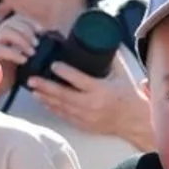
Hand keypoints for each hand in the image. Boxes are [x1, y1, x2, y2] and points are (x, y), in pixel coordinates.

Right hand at [0, 14, 39, 68]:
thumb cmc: (11, 71)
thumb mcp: (24, 55)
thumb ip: (31, 44)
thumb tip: (47, 37)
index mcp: (6, 32)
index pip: (17, 18)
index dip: (30, 22)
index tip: (42, 31)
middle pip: (12, 23)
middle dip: (27, 31)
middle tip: (37, 44)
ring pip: (7, 31)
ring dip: (22, 40)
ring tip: (32, 52)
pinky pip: (2, 49)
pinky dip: (15, 53)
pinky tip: (24, 60)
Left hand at [28, 52, 148, 141]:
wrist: (136, 122)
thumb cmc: (129, 98)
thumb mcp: (123, 76)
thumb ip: (112, 61)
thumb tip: (106, 44)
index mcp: (101, 90)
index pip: (79, 80)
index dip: (65, 72)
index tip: (53, 65)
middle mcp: (92, 104)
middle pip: (64, 95)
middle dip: (45, 87)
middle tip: (32, 80)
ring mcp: (86, 117)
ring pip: (61, 107)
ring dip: (45, 98)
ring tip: (33, 90)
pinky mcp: (84, 125)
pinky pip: (65, 116)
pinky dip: (53, 109)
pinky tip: (44, 102)